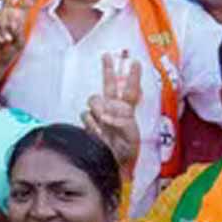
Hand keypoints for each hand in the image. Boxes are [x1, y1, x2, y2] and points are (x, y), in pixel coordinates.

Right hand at [0, 0, 45, 88]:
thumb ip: (17, 24)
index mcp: (19, 16)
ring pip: (3, 13)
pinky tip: (2, 41)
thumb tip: (11, 13)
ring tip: (8, 40)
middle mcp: (7, 12)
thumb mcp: (20, 39)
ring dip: (7, 28)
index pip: (28, 0)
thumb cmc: (9, 53)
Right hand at [82, 53, 141, 174]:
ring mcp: (100, 115)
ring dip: (98, 110)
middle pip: (109, 85)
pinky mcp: (89, 122)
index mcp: (127, 111)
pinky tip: (98, 133)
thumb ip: (122, 122)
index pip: (130, 90)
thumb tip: (106, 114)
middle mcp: (113, 109)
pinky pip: (86, 116)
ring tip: (104, 126)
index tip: (135, 63)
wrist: (111, 165)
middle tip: (106, 56)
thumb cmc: (126, 153)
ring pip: (94, 100)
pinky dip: (92, 124)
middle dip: (108, 69)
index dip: (133, 77)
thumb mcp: (131, 137)